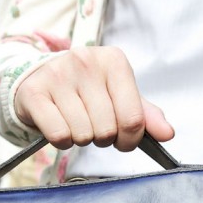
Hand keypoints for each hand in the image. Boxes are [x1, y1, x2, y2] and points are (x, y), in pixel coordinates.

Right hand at [14, 46, 173, 151]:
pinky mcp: (35, 93)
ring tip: (75, 123)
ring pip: (83, 135)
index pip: (133, 118)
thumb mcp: (119, 97)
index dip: (129, 140)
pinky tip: (60, 126)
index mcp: (114, 61)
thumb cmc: (86, 91)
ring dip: (81, 139)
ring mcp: (58, 75)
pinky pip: (59, 135)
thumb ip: (145, 116)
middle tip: (93, 126)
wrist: (40, 79)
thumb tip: (167, 134)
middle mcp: (86, 61)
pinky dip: (61, 141)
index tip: (122, 139)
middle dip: (102, 138)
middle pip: (107, 130)